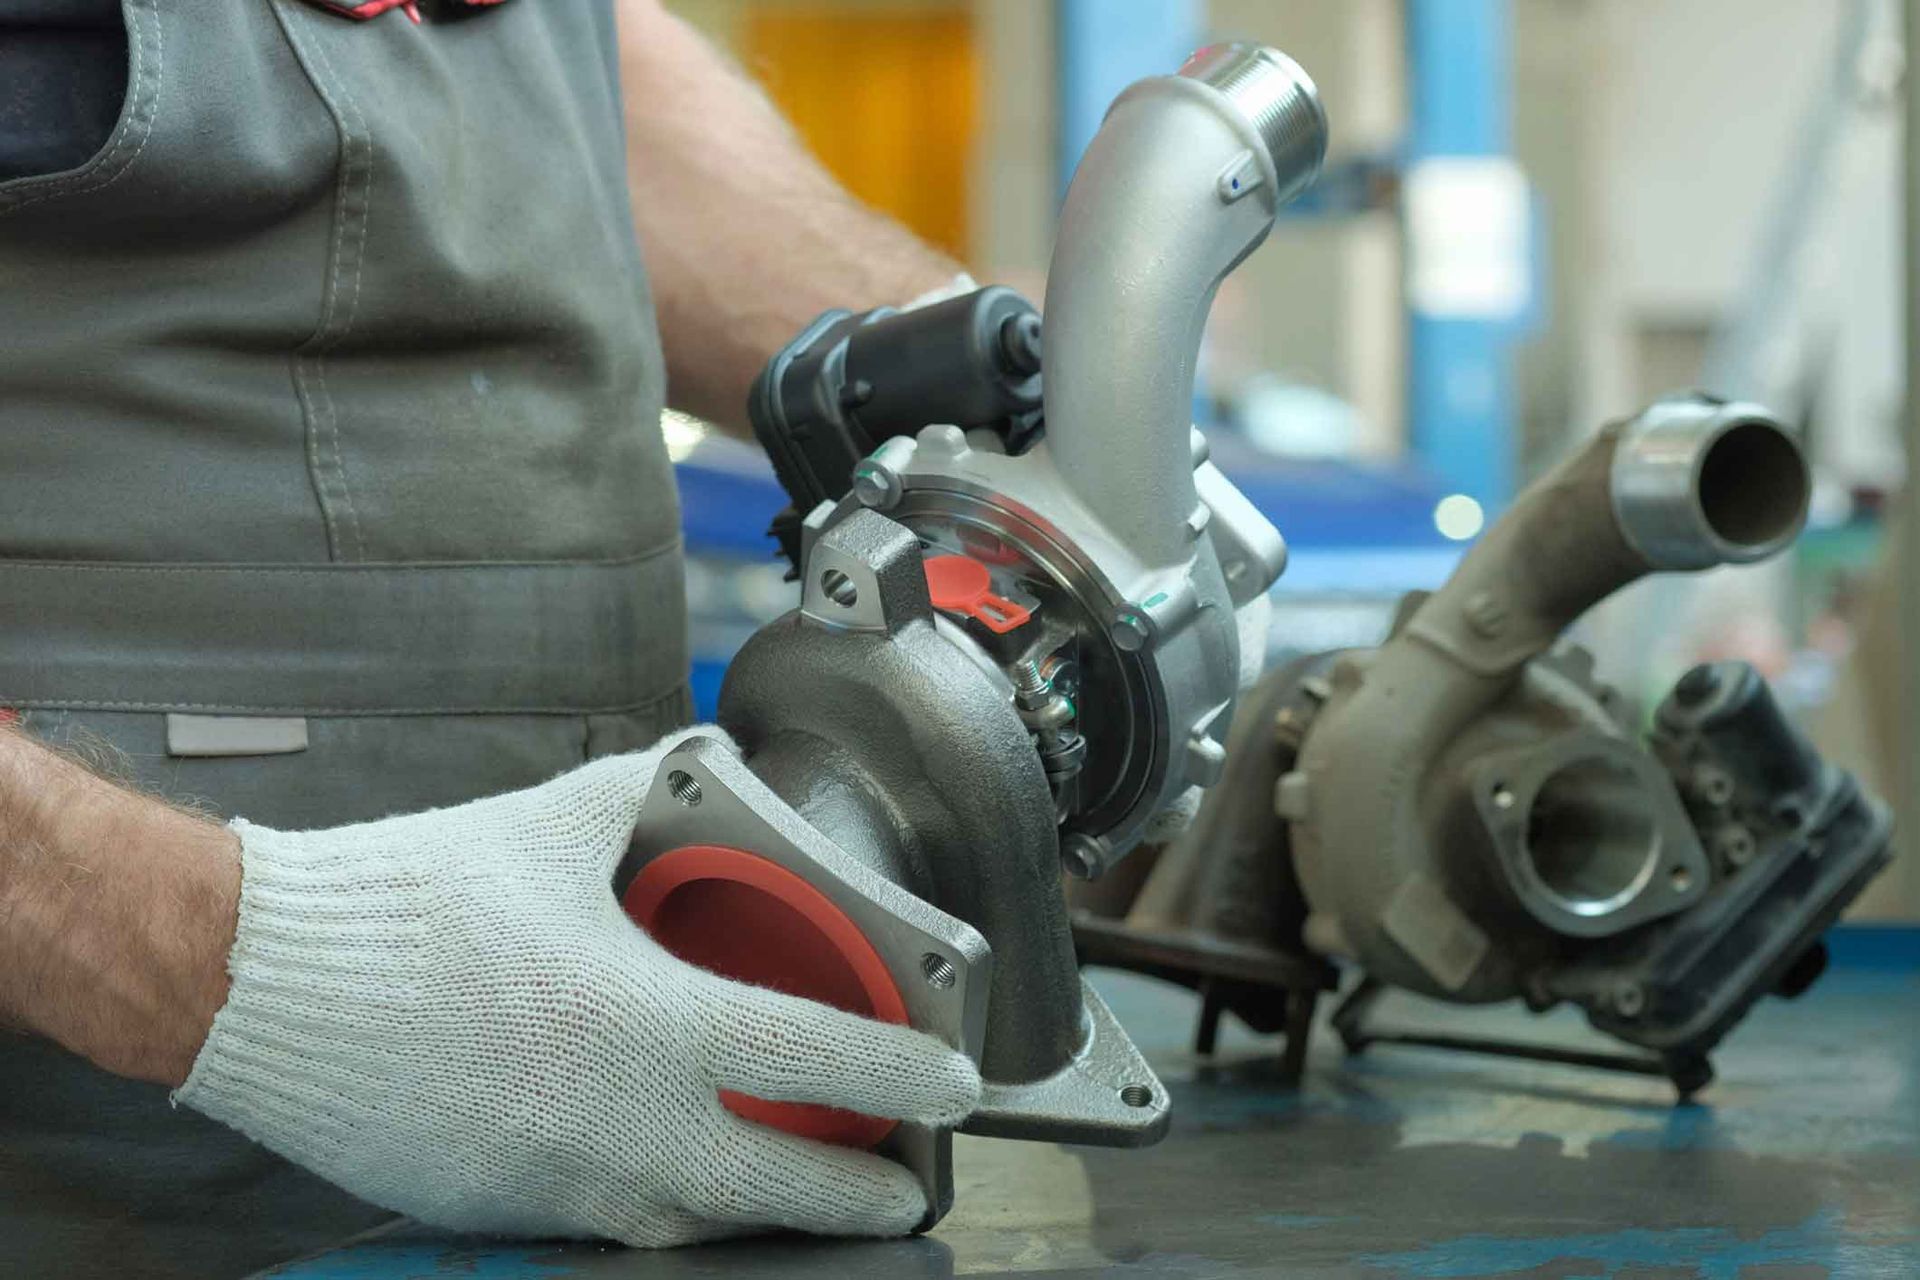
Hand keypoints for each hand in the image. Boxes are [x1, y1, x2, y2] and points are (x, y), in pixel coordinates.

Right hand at [176, 729, 979, 1245]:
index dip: (905, 1069)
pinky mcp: (509, 1209)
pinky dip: (677, 1213)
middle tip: (910, 1182)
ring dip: (773, 1211)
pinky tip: (689, 1182)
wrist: (265, 985)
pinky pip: (624, 1226)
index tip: (957, 1083)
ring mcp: (563, 1179)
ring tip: (813, 1189)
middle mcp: (618, 1119)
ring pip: (705, 1222)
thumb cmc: (409, 903)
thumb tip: (705, 759)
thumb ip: (650, 789)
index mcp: (644, 1018)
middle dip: (862, 1191)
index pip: (816, 1055)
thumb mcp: (553, 824)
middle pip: (780, 1182)